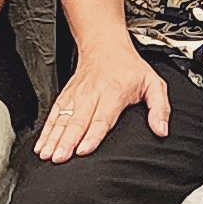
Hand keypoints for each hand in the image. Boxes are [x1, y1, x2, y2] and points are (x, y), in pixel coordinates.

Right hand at [35, 41, 171, 161]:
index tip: (83, 150)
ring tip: (47, 155)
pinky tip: (41, 145)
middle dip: (67, 141)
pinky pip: (54, 115)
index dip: (92, 135)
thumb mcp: (153, 83)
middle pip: (77, 121)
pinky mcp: (66, 96)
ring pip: (63, 119)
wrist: (105, 45)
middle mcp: (92, 94)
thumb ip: (160, 108)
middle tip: (60, 158)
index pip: (101, 118)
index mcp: (114, 93)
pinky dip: (46, 131)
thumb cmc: (129, 67)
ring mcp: (77, 95)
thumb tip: (161, 130)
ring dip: (54, 138)